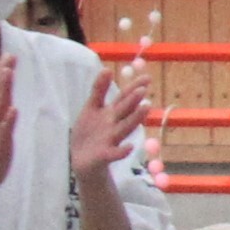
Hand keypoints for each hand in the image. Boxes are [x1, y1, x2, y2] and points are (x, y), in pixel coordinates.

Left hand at [69, 63, 154, 177]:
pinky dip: (122, 152)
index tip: (147, 78)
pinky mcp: (105, 155)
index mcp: (110, 112)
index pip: (124, 97)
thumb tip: (107, 69)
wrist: (82, 160)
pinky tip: (129, 148)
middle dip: (133, 100)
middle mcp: (114, 124)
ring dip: (135, 118)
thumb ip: (99, 90)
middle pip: (125, 111)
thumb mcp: (91, 108)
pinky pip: (114, 154)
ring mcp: (111, 140)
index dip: (133, 87)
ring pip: (124, 127)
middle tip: (143, 90)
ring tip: (145, 108)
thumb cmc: (89, 133)